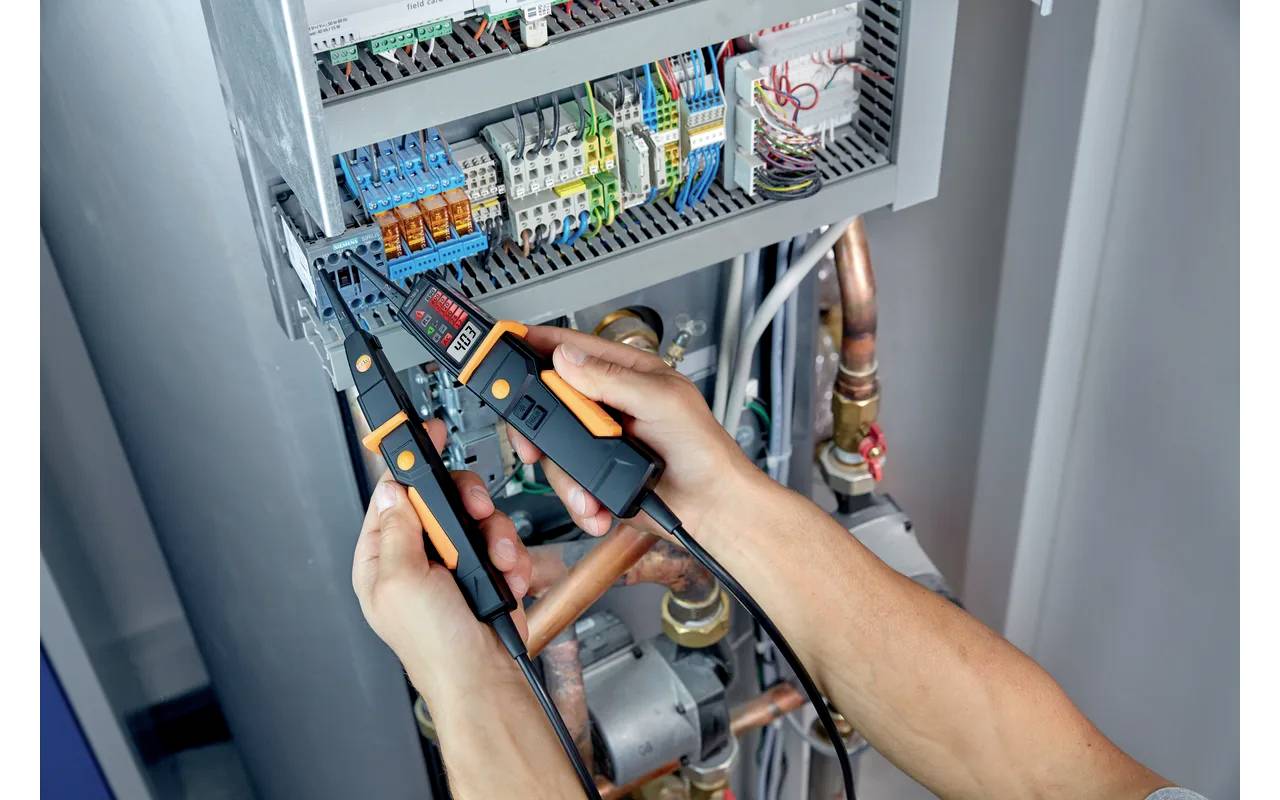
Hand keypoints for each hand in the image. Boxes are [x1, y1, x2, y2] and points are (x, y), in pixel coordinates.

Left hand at [352, 419, 530, 688]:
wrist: (484, 678)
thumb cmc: (435, 646)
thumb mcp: (402, 581)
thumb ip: (397, 529)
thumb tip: (390, 488)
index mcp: (381, 558)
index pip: (391, 495)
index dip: (409, 464)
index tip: (423, 434)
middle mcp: (415, 558)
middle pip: (441, 498)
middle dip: (467, 504)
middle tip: (477, 513)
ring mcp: (452, 565)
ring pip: (477, 518)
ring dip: (495, 536)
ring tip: (497, 561)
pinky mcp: (484, 572)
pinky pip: (501, 542)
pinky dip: (510, 558)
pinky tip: (507, 578)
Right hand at [506, 326, 761, 539]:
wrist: (711, 508)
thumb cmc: (703, 450)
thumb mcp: (661, 401)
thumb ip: (612, 379)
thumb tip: (568, 357)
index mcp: (626, 374)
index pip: (575, 348)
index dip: (540, 343)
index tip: (510, 342)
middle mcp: (608, 405)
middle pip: (551, 400)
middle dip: (540, 425)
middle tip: (534, 441)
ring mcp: (600, 440)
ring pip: (554, 446)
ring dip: (567, 474)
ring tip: (589, 488)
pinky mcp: (597, 474)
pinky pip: (567, 481)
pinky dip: (578, 497)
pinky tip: (597, 503)